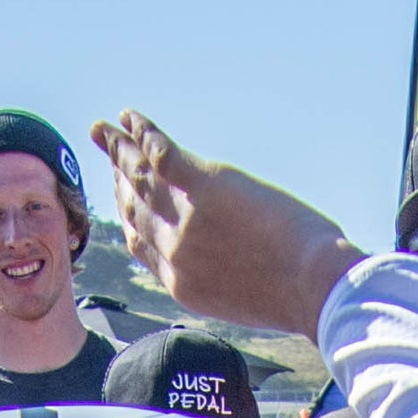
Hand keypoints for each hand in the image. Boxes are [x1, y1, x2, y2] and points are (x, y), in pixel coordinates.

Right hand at [92, 112, 359, 339]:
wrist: (312, 286)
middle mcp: (173, 252)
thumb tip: (233, 260)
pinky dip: (142, 132)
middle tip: (110, 155)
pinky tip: (129, 117)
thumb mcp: (246, 300)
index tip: (121, 200)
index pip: (141, 246)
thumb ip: (225, 278)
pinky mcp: (203, 186)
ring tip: (104, 130)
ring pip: (139, 178)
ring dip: (119, 150)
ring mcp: (184, 219)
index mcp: (183, 285)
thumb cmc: (297, 297)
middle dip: (118, 181)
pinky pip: (161, 152)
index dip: (128, 219)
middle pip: (133, 210)